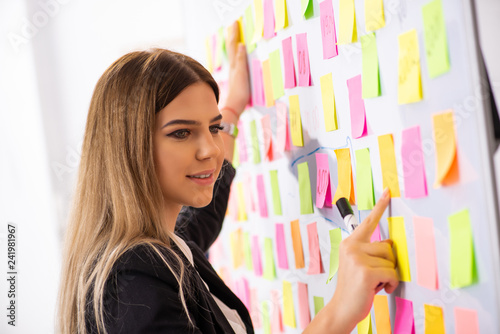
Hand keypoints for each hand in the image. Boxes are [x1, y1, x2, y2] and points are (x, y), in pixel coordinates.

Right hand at [224, 21, 249, 117]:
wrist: (231, 110)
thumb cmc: (235, 102)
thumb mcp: (238, 88)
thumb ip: (237, 79)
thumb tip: (237, 74)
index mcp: (233, 71)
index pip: (232, 53)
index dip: (232, 41)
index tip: (232, 31)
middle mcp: (233, 69)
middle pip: (231, 48)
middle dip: (232, 35)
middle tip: (233, 23)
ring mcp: (236, 72)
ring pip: (233, 51)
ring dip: (234, 39)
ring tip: (234, 27)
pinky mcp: (239, 77)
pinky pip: (239, 63)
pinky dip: (240, 54)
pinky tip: (241, 45)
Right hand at [330, 188, 397, 330]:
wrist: (342, 308)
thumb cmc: (353, 288)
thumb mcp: (357, 264)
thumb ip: (369, 251)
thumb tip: (390, 245)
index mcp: (349, 244)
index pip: (368, 221)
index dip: (379, 206)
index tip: (387, 192)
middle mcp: (351, 248)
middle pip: (388, 246)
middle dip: (388, 263)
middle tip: (376, 275)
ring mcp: (358, 259)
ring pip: (391, 261)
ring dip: (389, 275)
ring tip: (375, 283)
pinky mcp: (366, 272)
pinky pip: (392, 273)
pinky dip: (391, 284)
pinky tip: (379, 289)